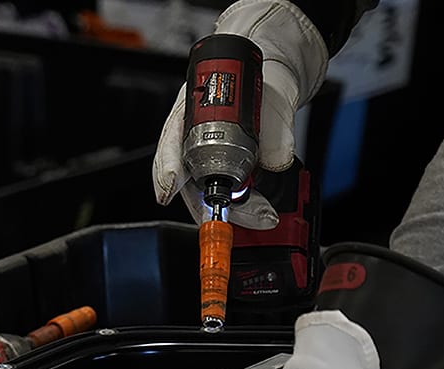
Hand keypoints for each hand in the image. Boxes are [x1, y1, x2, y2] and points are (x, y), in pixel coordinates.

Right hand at [152, 1, 328, 227]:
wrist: (277, 78)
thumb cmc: (263, 78)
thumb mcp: (274, 96)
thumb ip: (276, 127)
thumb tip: (275, 159)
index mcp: (192, 110)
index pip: (170, 141)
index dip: (166, 168)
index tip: (169, 187)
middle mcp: (193, 136)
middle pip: (184, 177)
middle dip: (206, 203)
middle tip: (236, 214)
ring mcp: (206, 155)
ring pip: (203, 190)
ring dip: (227, 208)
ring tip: (258, 215)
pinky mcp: (226, 168)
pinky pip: (225, 192)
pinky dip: (239, 206)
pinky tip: (256, 212)